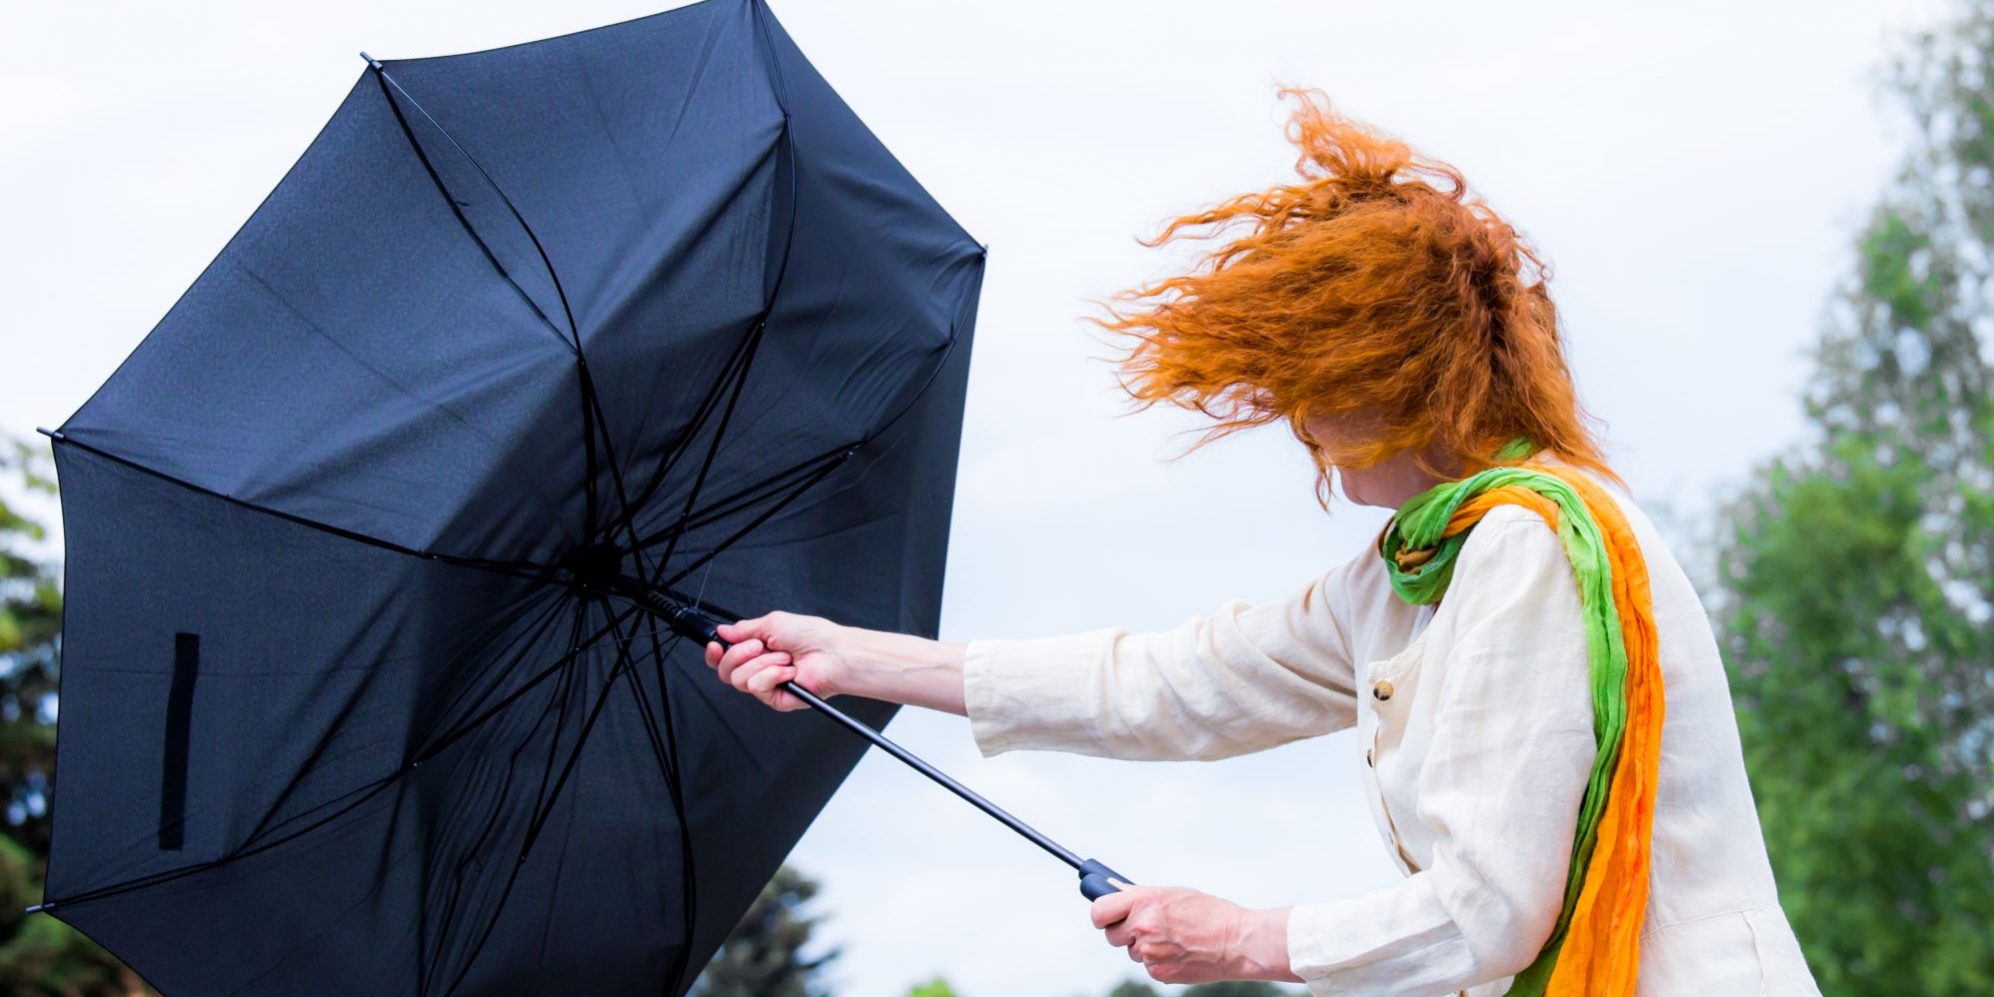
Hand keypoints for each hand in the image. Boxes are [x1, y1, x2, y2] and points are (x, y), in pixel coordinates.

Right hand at [701, 611, 849, 711]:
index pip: (725, 657)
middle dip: (739, 654)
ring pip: (739, 679)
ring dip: (763, 663)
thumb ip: (743, 629)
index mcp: (758, 648)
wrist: (832, 653)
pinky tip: (788, 672)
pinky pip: (757, 687)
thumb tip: (723, 630)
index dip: (715, 653)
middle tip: (760, 646)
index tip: (716, 645)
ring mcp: (767, 684)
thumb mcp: (772, 622)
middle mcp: (760, 667)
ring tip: (784, 658)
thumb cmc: (812, 635)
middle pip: (725, 670)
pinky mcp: (775, 699)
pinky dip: (772, 675)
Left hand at [1090, 884, 1297, 985]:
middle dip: (1124, 932)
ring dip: (1145, 946)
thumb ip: (1141, 895)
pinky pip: (1148, 966)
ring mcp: (1150, 952)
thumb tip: (1113, 891)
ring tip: (1173, 938)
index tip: (1106, 916)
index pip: (1099, 911)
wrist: (1236, 941)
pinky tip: (1180, 951)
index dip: (1101, 915)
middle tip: (1144, 927)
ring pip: (1133, 952)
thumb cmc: (1209, 913)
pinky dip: (1160, 960)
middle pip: (1111, 935)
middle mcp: (1142, 926)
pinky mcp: (1159, 972)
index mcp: (1144, 901)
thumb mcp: (1173, 894)